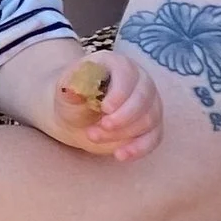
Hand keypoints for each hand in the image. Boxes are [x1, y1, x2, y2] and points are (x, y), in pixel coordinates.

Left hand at [57, 44, 162, 161]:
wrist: (77, 117)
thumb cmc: (73, 100)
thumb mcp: (66, 93)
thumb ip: (71, 90)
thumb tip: (72, 90)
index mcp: (117, 64)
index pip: (127, 73)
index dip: (119, 92)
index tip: (105, 109)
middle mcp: (139, 80)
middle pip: (143, 98)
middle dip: (122, 118)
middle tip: (97, 129)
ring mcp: (149, 102)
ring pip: (149, 119)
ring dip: (123, 133)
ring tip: (93, 136)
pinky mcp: (151, 125)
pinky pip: (154, 137)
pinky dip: (140, 148)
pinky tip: (120, 155)